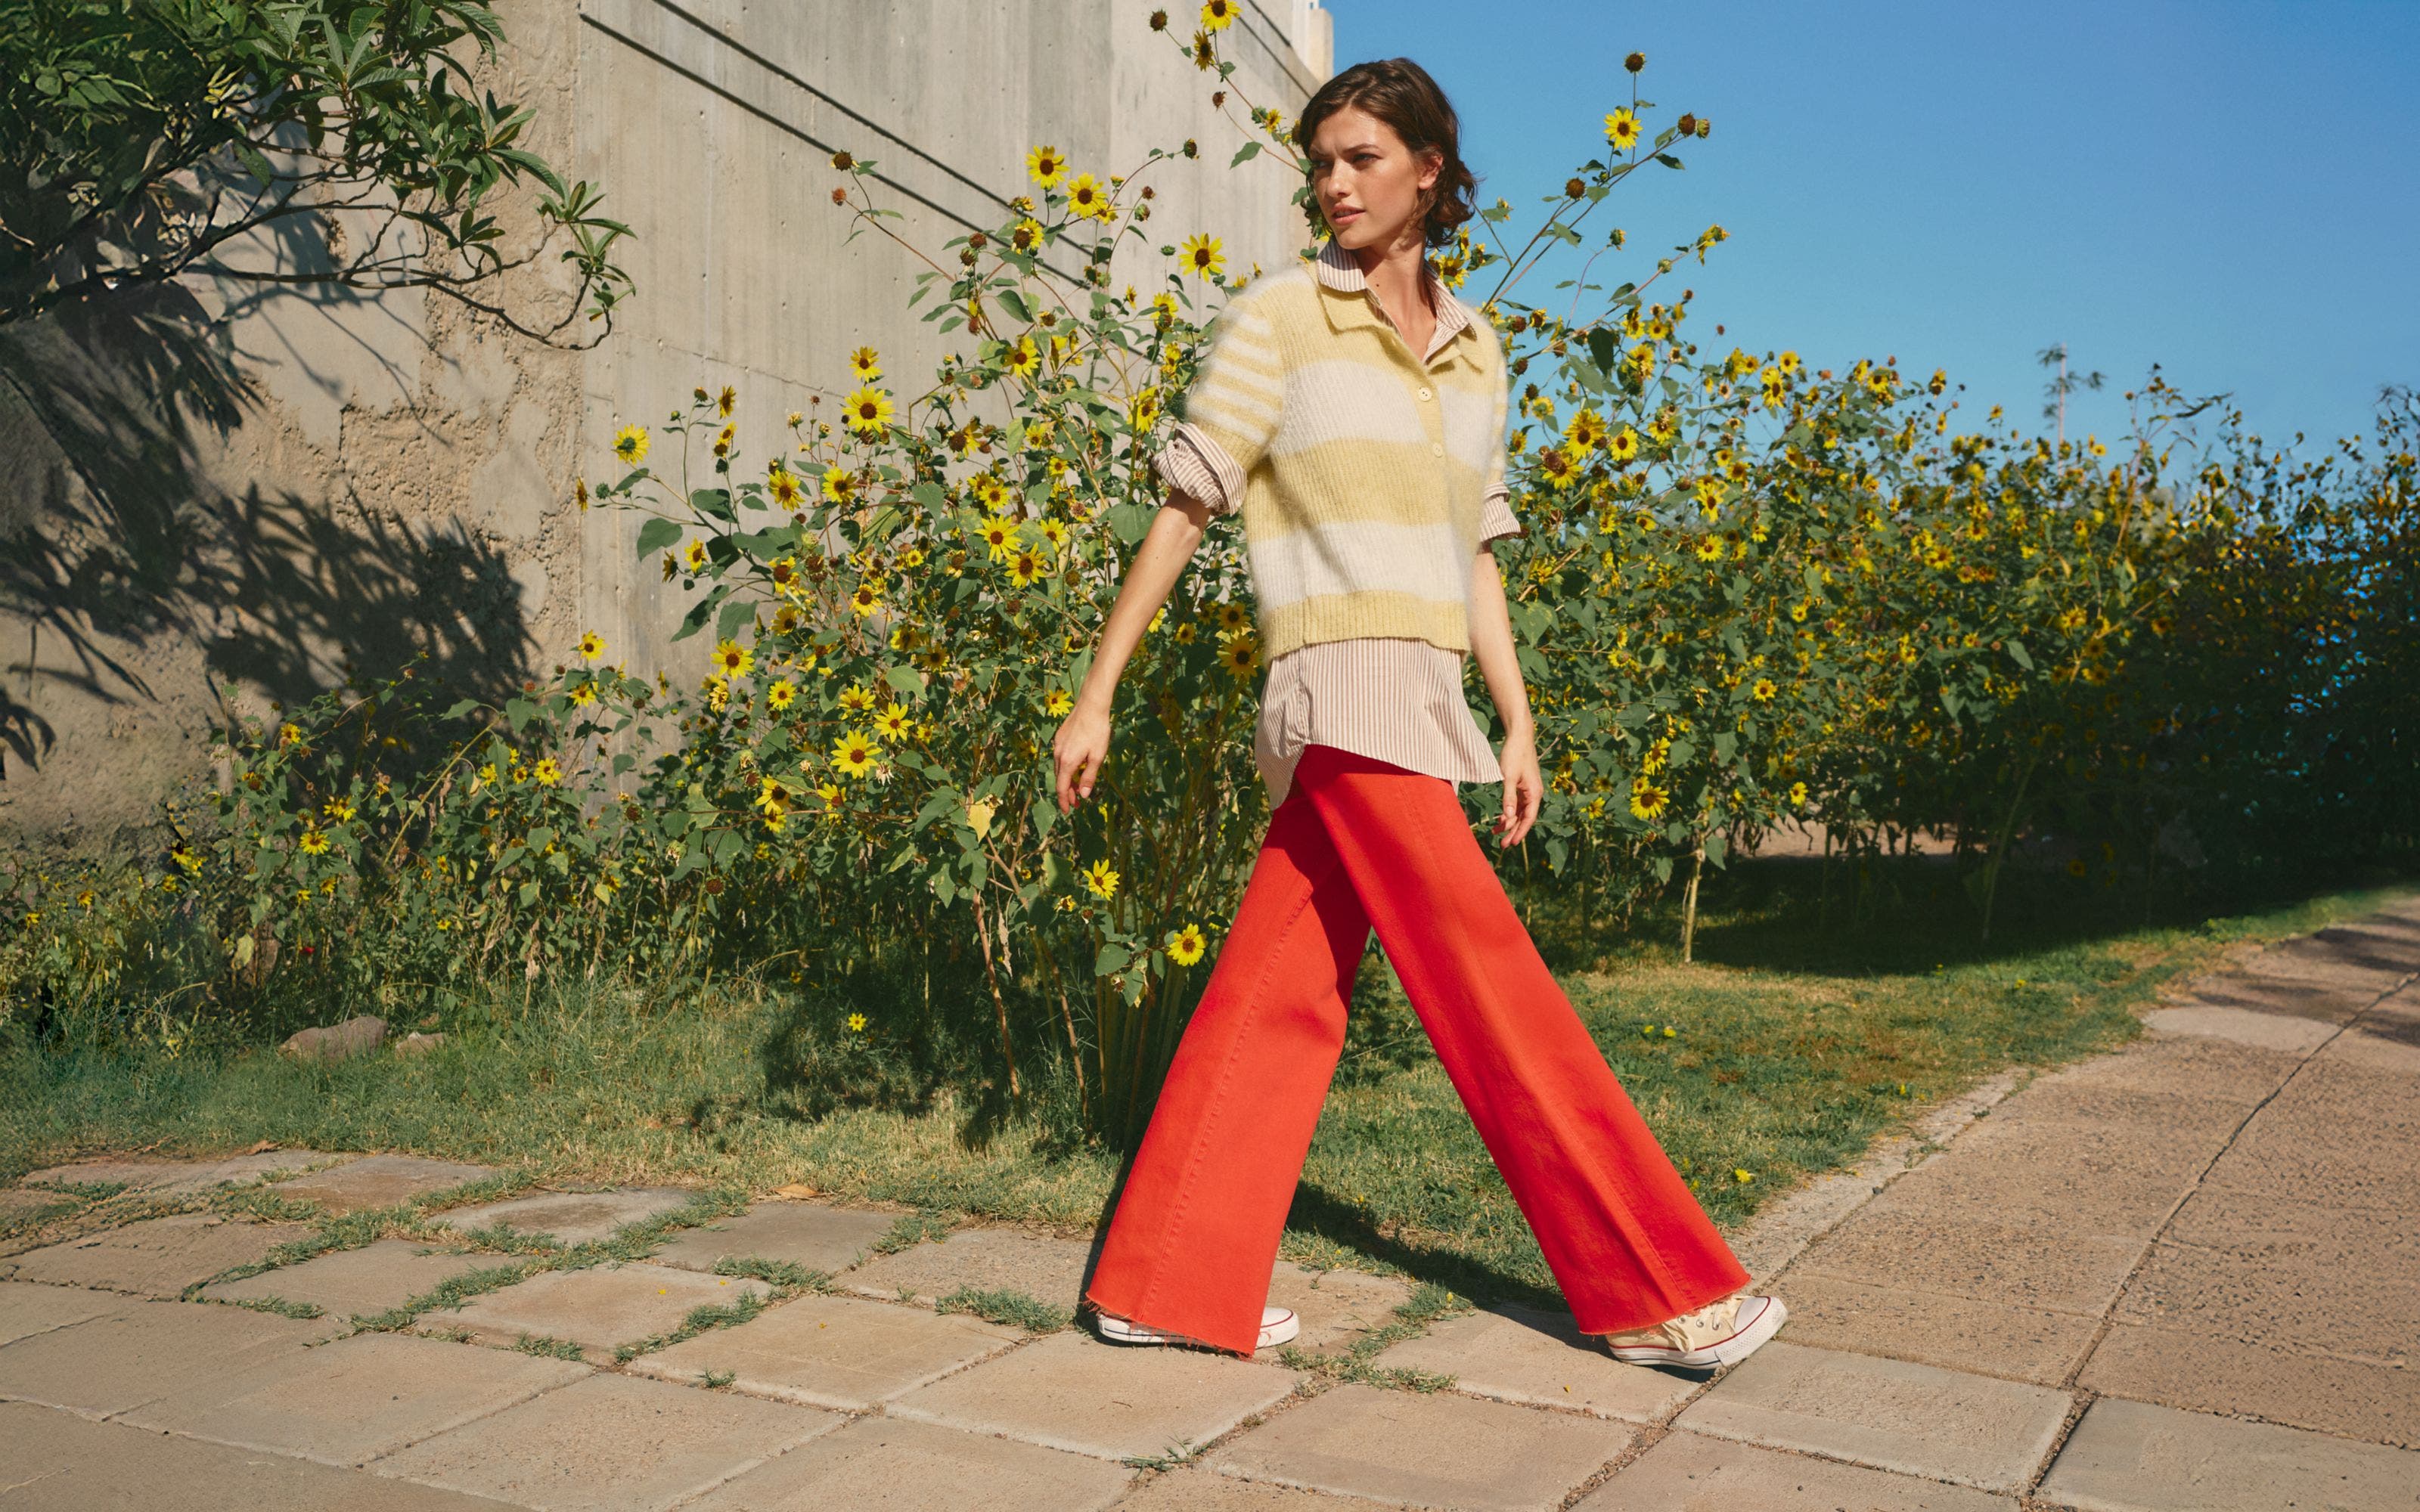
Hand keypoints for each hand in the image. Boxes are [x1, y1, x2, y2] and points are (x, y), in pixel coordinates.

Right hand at [1054, 699, 1111, 812]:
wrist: (1091, 705)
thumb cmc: (1098, 731)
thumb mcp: (1097, 757)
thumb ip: (1089, 777)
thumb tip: (1083, 795)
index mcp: (1067, 762)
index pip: (1062, 788)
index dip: (1064, 802)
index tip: (1067, 812)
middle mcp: (1058, 755)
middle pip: (1060, 780)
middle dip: (1068, 793)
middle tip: (1077, 803)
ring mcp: (1058, 745)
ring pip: (1060, 769)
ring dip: (1068, 780)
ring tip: (1078, 787)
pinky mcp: (1060, 738)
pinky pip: (1061, 758)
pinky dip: (1067, 768)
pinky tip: (1077, 767)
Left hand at [1492, 725, 1540, 847]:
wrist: (1519, 737)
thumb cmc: (1514, 754)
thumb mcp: (1509, 777)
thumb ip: (1508, 797)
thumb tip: (1509, 817)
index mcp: (1534, 793)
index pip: (1529, 818)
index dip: (1520, 832)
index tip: (1512, 843)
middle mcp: (1534, 793)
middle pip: (1524, 818)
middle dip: (1513, 831)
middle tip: (1502, 845)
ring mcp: (1529, 789)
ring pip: (1520, 811)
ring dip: (1509, 822)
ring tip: (1496, 833)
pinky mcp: (1523, 785)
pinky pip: (1517, 803)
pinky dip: (1509, 811)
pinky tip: (1500, 818)